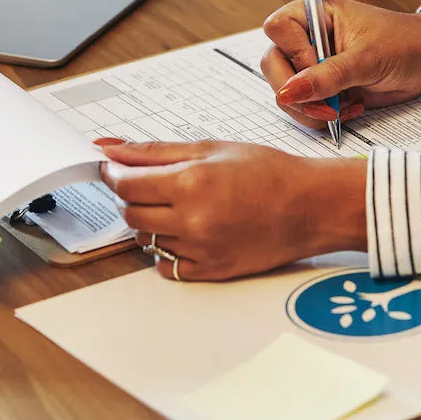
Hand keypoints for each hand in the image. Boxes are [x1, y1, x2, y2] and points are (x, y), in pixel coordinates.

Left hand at [98, 140, 366, 281]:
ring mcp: (200, 250)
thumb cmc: (270, 173)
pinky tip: (188, 231)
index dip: (113, 174)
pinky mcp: (210, 272)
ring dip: (151, 222)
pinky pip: (166, 266)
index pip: (125, 184)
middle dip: (131, 197)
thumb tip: (109, 148)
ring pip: (146, 240)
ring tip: (179, 206)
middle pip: (130, 214)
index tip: (115, 169)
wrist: (311, 206)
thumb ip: (154, 151)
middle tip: (151, 184)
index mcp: (191, 183)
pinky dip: (168, 249)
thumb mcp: (211, 148)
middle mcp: (192, 220)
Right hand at [260, 0, 420, 128]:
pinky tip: (349, 109)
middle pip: (274, 64)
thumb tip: (288, 93)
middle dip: (296, 93)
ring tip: (343, 109)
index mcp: (315, 14)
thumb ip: (327, 76)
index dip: (293, 53)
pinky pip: (303, 106)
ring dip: (310, 109)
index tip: (320, 68)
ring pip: (285, 91)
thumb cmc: (402, 44)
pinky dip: (322, 115)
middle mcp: (307, 37)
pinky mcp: (320, 86)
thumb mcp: (366, 59)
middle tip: (327, 108)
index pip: (277, 28)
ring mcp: (311, 63)